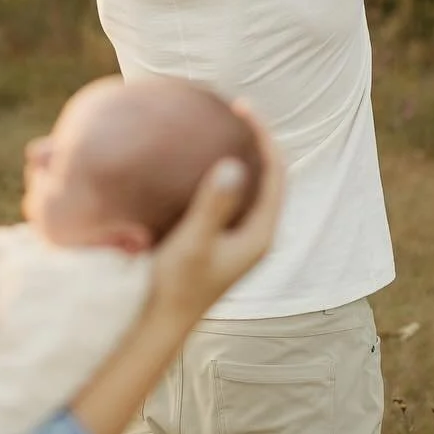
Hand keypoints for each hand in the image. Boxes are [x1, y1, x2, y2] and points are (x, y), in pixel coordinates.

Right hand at [146, 108, 284, 326]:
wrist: (157, 326)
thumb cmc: (175, 287)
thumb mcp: (193, 243)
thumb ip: (214, 205)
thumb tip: (234, 165)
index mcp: (261, 233)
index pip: (276, 172)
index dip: (264, 136)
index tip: (242, 107)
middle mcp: (253, 235)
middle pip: (264, 175)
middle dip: (251, 140)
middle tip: (228, 109)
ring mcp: (234, 240)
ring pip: (243, 186)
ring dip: (233, 156)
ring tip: (210, 126)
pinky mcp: (214, 242)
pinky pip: (220, 198)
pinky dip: (209, 174)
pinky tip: (180, 162)